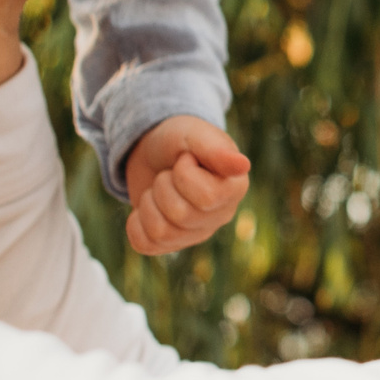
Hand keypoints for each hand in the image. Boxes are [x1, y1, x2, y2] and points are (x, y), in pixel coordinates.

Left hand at [125, 115, 251, 254]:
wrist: (153, 150)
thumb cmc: (179, 140)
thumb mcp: (194, 135)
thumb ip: (216, 149)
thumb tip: (243, 165)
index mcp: (234, 188)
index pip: (206, 198)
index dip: (183, 175)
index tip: (184, 159)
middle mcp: (220, 215)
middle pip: (180, 215)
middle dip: (162, 186)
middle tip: (168, 173)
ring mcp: (195, 233)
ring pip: (160, 233)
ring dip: (148, 202)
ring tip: (158, 188)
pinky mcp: (170, 243)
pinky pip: (144, 245)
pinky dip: (135, 223)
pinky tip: (147, 206)